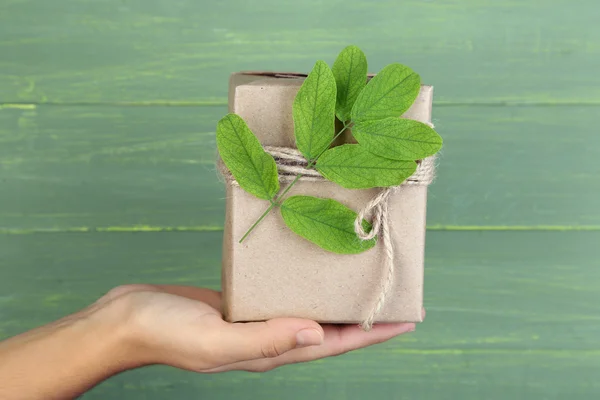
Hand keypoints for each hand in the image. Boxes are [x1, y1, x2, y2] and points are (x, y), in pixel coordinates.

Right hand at [100, 284, 420, 372]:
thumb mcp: (215, 339)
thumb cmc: (167, 333)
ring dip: (338, 301)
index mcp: (269, 351)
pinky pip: (284, 294)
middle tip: (396, 298)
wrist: (127, 319)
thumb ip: (265, 340)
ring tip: (364, 283)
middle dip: (364, 319)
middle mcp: (269, 338)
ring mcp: (256, 320)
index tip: (407, 319)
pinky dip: (306, 284)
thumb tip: (317, 332)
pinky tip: (314, 270)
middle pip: (329, 330)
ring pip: (309, 310)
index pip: (333, 344)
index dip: (372, 335)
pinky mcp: (241, 302)